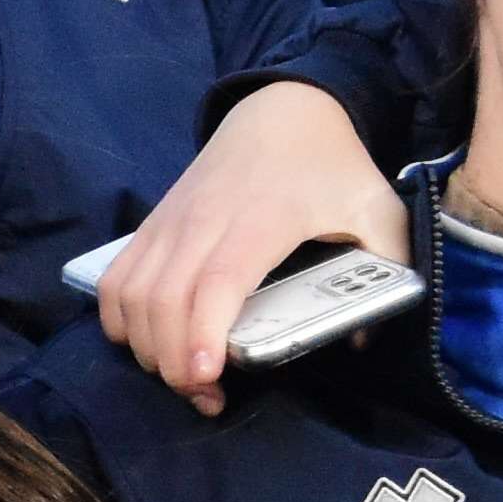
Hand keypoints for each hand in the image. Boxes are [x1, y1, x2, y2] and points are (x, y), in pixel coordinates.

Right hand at [98, 80, 404, 412]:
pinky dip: (119, 318)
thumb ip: (386, 269)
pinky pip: (116, 279)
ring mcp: (171, 220)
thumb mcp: (379, 209)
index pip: (219, 279)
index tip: (207, 373)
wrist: (283, 106)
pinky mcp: (152, 223)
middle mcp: (205, 219)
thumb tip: (362, 338)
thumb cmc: (332, 165)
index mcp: (264, 217)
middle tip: (205, 394)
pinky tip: (146, 342)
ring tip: (180, 374)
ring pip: (130, 293)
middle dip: (172, 360)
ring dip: (145, 346)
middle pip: (163, 299)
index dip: (205, 330)